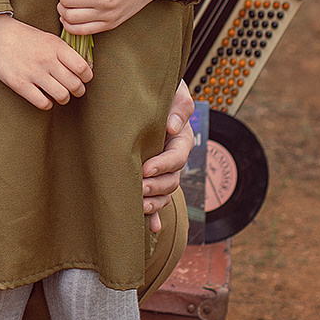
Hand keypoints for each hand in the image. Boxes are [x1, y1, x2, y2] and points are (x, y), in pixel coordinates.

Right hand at [0, 13, 90, 110]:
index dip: (87, 77)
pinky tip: (44, 97)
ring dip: (64, 98)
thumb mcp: (47, 37)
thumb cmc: (21, 35)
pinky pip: (43, 103)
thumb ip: (64, 51)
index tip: (83, 78)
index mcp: (56, 46)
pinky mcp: (19, 84)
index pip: (83, 68)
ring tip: (59, 94)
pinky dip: (47, 104)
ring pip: (62, 96)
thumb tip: (83, 68)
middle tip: (73, 89)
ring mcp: (33, 73)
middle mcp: (47, 60)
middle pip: (75, 85)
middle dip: (78, 90)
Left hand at [142, 78, 193, 234]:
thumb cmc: (158, 91)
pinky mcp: (151, 178)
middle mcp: (173, 158)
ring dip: (154, 203)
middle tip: (139, 188)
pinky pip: (157, 201)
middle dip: (157, 187)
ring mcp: (163, 171)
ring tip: (138, 206)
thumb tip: (172, 127)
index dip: (164, 165)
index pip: (177, 156)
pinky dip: (156, 216)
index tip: (146, 168)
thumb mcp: (173, 92)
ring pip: (165, 193)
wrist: (142, 93)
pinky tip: (152, 228)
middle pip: (172, 179)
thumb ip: (179, 106)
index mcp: (180, 139)